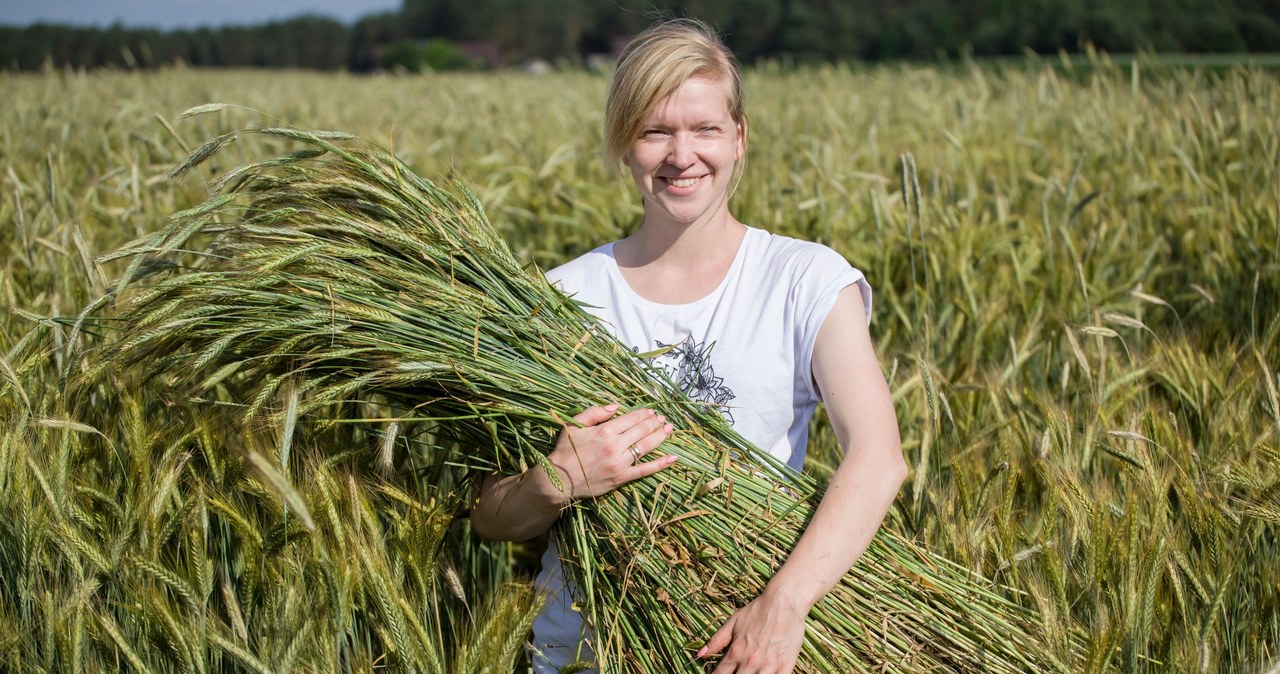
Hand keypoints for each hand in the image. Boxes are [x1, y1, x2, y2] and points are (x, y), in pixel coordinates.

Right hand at [547, 403, 675, 499]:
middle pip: (641, 430)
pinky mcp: (622, 478)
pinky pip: (645, 470)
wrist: (559, 480)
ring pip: (646, 447)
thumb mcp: (574, 425)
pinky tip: (673, 457)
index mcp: (604, 431)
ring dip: (660, 436)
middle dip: (654, 422)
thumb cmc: (565, 451)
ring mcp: (620, 463)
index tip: (651, 411)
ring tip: (669, 429)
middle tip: (662, 418)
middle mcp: (615, 446)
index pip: (631, 418)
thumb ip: (594, 412)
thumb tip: (616, 406)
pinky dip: (661, 464)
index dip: (643, 413)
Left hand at [697, 589, 807, 673]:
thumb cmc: (758, 611)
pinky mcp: (785, 666)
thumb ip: (716, 641)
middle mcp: (750, 662)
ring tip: (748, 673)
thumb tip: (699, 654)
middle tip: (734, 673)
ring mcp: (768, 666)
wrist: (784, 603)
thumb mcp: (733, 623)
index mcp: (736, 652)